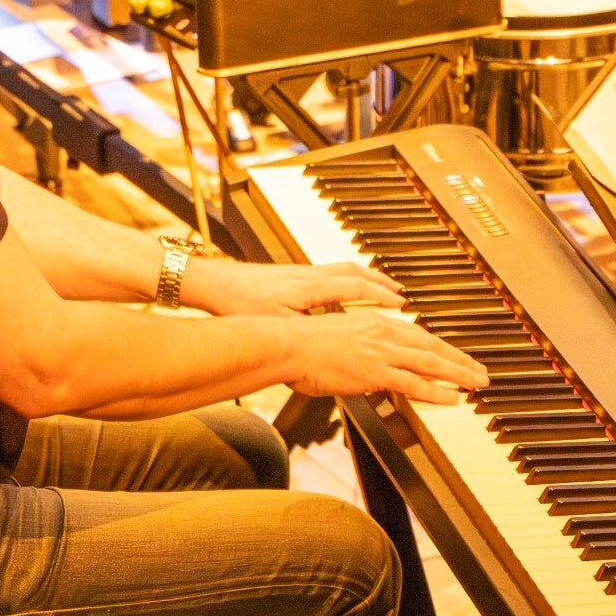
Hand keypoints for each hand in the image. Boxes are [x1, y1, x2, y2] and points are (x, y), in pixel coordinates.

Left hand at [197, 259, 404, 318]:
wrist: (214, 283)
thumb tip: (328, 347)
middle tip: (401, 295)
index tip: (399, 303)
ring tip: (383, 289)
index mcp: (307, 286)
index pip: (352, 284)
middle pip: (352, 271)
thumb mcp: (275, 323)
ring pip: (341, 269)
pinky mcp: (290, 275)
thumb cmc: (240, 302)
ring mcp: (299, 272)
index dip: (378, 294)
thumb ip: (303, 333)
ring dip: (365, 278)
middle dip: (379, 283)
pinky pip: (329, 272)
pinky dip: (347, 278)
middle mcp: (307, 274)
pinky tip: (347, 290)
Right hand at [283, 309, 488, 404]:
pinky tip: (452, 398)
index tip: (455, 355)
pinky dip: (436, 391)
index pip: (416, 333)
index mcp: (372, 321)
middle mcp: (381, 332)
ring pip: (430, 362)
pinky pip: (413, 383)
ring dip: (458, 373)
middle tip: (479, 370)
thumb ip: (357, 345)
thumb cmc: (302, 344)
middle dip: (458, 359)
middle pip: (431, 345)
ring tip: (477, 383)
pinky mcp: (375, 370)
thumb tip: (366, 361)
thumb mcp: (336, 337)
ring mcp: (380, 351)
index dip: (440, 346)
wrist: (288, 343)